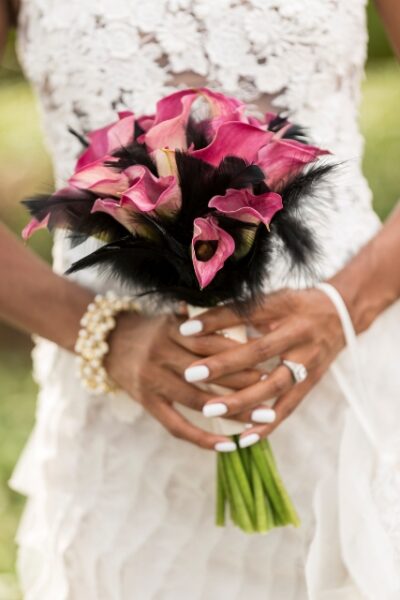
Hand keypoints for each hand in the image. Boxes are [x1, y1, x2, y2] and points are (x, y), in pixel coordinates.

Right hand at [105, 310, 262, 450]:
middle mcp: (160, 353)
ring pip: (198, 400)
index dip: (240, 353)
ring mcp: (152, 380)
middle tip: (273, 390)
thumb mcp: (175, 318)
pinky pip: (176, 425)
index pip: (211, 343)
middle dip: (243, 382)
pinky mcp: (146, 402)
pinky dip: (202, 438)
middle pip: (208, 372)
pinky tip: (227, 445)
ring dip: (233, 411)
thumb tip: (244, 319)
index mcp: (172, 329)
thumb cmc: (154, 329)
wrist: (109, 343)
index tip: (268, 360)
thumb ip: (203, 319)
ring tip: (262, 417)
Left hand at [179, 288, 345, 444]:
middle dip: (224, 366)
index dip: (217, 321)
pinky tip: (243, 437)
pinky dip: (265, 425)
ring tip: (210, 410)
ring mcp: (307, 363)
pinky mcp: (310, 384)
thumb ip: (235, 309)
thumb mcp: (270, 298)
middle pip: (259, 353)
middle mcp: (299, 337)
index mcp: (286, 310)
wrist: (341, 316)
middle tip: (190, 373)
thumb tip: (192, 318)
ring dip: (241, 401)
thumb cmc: (296, 304)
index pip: (246, 314)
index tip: (186, 330)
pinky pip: (287, 408)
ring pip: (273, 387)